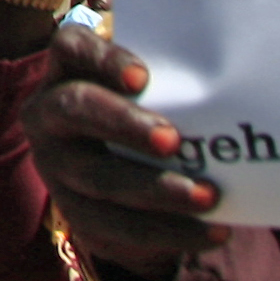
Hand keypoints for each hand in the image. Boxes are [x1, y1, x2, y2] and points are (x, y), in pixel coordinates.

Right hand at [20, 20, 222, 273]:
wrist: (123, 170)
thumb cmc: (148, 109)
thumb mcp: (150, 85)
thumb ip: (174, 76)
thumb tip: (231, 77)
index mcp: (66, 69)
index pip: (72, 48)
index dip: (104, 61)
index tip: (144, 78)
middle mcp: (48, 114)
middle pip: (75, 109)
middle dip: (124, 124)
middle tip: (173, 140)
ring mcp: (55, 167)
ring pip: (98, 179)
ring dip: (156, 190)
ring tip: (209, 197)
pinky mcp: (75, 214)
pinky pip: (117, 228)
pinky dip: (168, 231)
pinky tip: (210, 230)